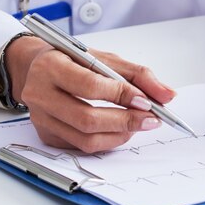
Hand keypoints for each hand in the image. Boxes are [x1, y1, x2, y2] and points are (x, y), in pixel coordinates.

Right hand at [5, 36, 175, 152]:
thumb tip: (167, 94)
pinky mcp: (46, 135)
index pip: (90, 86)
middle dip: (125, 121)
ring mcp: (41, 118)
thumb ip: (138, 74)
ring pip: (85, 139)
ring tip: (138, 125)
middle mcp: (39, 94)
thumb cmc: (72, 61)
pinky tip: (120, 129)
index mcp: (51, 66)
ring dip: (119, 135)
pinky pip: (81, 146)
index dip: (121, 95)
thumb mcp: (104, 58)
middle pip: (86, 119)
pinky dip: (107, 140)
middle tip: (150, 120)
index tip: (146, 101)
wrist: (37, 69)